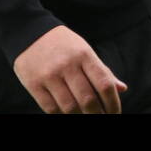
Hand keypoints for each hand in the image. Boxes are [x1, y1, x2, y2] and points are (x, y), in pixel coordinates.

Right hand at [12, 25, 127, 112]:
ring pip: (70, 108)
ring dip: (80, 117)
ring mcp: (49, 75)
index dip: (113, 104)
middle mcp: (67, 64)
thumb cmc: (62, 45)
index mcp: (84, 54)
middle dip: (98, 115)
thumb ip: (102, 70)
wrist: (28, 31)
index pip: (104, 84)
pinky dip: (62, 116)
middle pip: (88, 100)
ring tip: (85, 117)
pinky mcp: (34, 84)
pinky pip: (51, 109)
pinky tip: (68, 115)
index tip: (114, 114)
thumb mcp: (84, 50)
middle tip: (101, 118)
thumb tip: (121, 89)